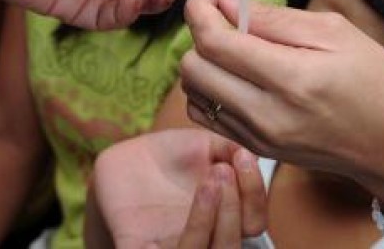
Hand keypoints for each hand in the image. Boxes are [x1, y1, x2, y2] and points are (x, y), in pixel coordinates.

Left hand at [85, 128, 265, 248]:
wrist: (128, 157)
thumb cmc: (174, 153)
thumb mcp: (207, 144)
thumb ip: (230, 148)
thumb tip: (252, 152)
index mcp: (224, 215)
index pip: (253, 220)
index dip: (254, 193)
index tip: (244, 157)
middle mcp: (203, 236)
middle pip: (232, 244)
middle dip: (235, 205)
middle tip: (222, 170)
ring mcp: (170, 243)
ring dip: (207, 218)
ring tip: (207, 180)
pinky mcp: (137, 245)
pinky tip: (160, 231)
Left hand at [180, 0, 383, 204]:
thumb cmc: (377, 83)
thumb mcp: (336, 33)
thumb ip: (274, 18)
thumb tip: (226, 0)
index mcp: (291, 79)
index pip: (214, 42)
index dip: (200, 10)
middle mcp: (266, 115)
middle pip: (193, 68)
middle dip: (199, 33)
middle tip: (225, 16)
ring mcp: (258, 138)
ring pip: (193, 93)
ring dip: (203, 62)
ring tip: (234, 45)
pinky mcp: (256, 149)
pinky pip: (207, 115)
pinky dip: (210, 88)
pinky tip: (237, 73)